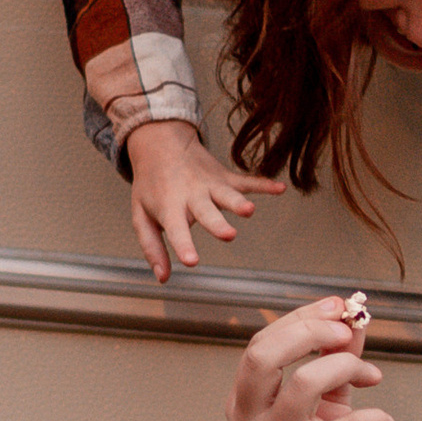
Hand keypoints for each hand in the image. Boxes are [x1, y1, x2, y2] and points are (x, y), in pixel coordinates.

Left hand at [127, 123, 287, 284]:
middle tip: (228, 235)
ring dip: (238, 202)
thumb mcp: (141, 216)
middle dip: (217, 223)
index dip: (184, 245)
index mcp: (169, 207)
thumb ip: (153, 249)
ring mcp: (210, 185)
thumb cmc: (151, 186)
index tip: (192, 261)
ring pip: (227, 195)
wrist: (160, 142)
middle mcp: (192, 196)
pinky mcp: (225, 177)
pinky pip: (247, 181)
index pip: (176, 230)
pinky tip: (280, 189)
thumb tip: (164, 278)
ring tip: (250, 211)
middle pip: (206, 212)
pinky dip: (264, 184)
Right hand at [231, 297, 393, 420]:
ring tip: (372, 378)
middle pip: (265, 354)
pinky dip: (377, 416)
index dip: (303, 318)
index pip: (263, 343)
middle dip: (312, 330)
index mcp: (245, 404)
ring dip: (349, 368)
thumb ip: (335, 361)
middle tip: (347, 330)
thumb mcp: (326, 408)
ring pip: (306, 382)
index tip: (339, 307)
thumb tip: (353, 316)